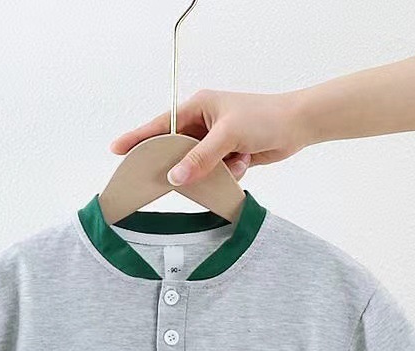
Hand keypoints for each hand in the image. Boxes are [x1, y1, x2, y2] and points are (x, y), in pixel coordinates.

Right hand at [109, 89, 308, 186]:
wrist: (298, 126)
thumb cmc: (264, 118)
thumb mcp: (228, 136)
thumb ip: (200, 158)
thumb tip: (175, 178)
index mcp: (198, 107)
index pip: (161, 125)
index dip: (138, 138)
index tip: (117, 149)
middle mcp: (204, 123)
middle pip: (179, 151)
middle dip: (188, 164)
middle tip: (192, 171)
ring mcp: (216, 141)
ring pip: (199, 167)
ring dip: (217, 169)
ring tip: (237, 158)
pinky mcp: (228, 156)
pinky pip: (216, 173)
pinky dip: (231, 172)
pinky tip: (246, 160)